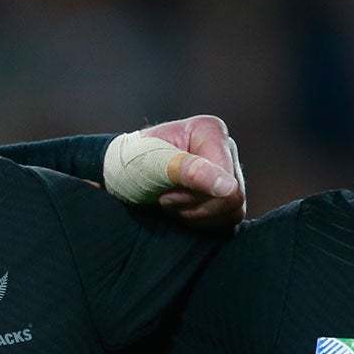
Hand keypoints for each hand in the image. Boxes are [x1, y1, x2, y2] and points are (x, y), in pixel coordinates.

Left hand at [104, 115, 246, 225]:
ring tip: (169, 203)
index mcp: (210, 130)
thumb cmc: (131, 164)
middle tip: (164, 199)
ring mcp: (228, 173)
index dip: (194, 195)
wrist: (121, 177)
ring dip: (195, 216)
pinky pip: (229, 220)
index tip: (164, 193)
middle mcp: (226, 148)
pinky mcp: (227, 195)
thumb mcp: (153, 165)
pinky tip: (180, 211)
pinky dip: (200, 222)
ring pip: (233, 212)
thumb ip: (190, 171)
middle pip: (231, 198)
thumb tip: (229, 188)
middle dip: (192, 206)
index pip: (225, 180)